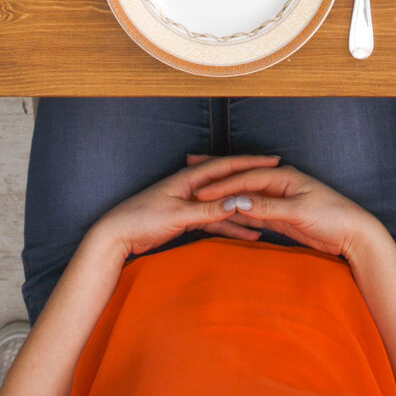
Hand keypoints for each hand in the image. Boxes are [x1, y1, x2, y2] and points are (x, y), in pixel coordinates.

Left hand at [84, 154, 282, 259]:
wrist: (118, 234)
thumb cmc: (143, 218)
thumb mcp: (179, 214)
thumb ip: (208, 209)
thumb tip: (237, 202)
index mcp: (190, 179)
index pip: (226, 167)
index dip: (251, 163)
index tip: (273, 160)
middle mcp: (192, 187)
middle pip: (229, 184)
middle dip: (253, 184)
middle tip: (278, 182)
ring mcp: (190, 203)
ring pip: (224, 205)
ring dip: (244, 212)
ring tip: (269, 219)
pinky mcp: (186, 219)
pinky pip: (214, 221)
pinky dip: (230, 227)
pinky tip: (246, 235)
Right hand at [196, 161, 387, 263]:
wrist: (353, 233)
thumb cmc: (332, 216)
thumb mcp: (299, 211)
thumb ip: (268, 207)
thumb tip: (237, 202)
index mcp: (284, 176)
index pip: (246, 178)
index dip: (222, 185)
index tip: (200, 192)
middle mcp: (279, 184)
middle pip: (242, 179)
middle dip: (216, 175)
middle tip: (189, 166)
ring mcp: (279, 199)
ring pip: (245, 195)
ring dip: (222, 193)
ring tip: (198, 190)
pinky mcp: (281, 216)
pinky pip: (254, 211)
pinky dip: (237, 211)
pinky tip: (222, 213)